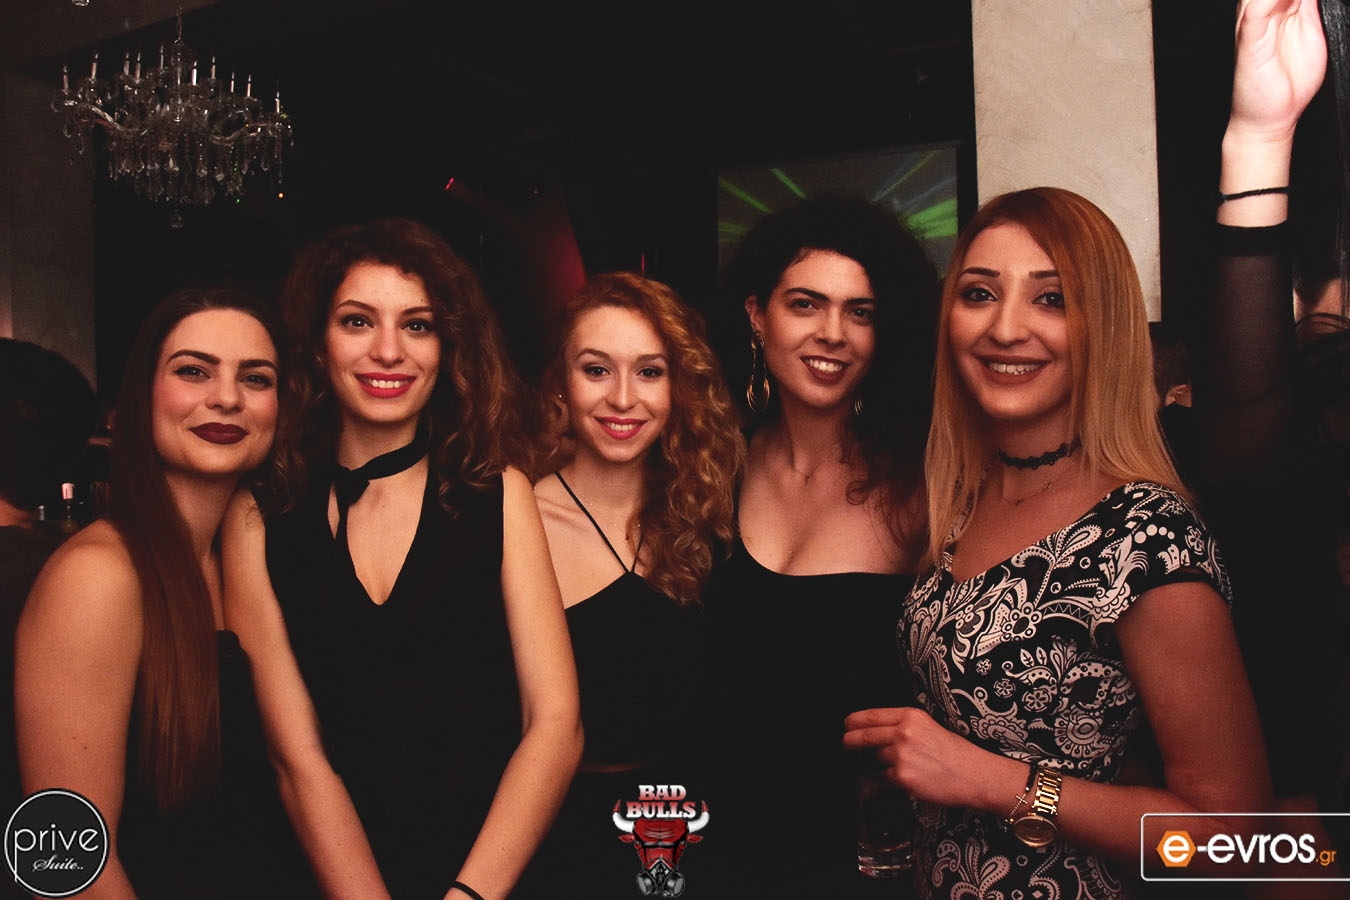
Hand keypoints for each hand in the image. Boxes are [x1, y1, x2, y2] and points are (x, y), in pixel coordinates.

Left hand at [843, 707, 1010, 810]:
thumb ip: (902, 726)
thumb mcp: (929, 727)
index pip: (872, 715)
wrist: (975, 775)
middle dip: (850, 740)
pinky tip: (914, 778)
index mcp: (911, 716)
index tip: (846, 724)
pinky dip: (894, 779)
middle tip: (846, 743)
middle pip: (865, 735)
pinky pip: (886, 778)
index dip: (855, 721)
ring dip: (886, 763)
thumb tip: (877, 731)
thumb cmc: (957, 753)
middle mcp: (903, 732)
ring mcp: (901, 755)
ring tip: (912, 766)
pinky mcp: (902, 777)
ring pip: (878, 758)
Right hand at [1228, 0, 1325, 143]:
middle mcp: (1263, 10)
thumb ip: (1311, 5)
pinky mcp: (1249, 43)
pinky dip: (1266, 2)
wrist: (1270, 118)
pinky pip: (1254, 13)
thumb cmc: (1288, 81)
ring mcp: (1253, 24)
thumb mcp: (1311, 30)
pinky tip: (1277, 0)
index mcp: (1279, 5)